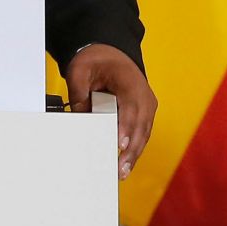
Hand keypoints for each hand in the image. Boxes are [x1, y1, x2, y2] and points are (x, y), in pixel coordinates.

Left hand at [64, 44, 155, 179]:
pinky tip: (127, 163)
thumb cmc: (98, 60)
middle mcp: (144, 95)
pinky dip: (136, 148)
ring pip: (144, 133)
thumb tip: (80, 117)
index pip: (130, 109)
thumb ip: (79, 92)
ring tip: (123, 172)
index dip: (126, 128)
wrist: (111, 52)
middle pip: (140, 126)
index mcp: (130, 82)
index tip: (120, 145)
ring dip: (134, 153)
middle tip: (120, 169)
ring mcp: (147, 105)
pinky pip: (142, 132)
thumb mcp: (81, 70)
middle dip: (131, 149)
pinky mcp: (145, 113)